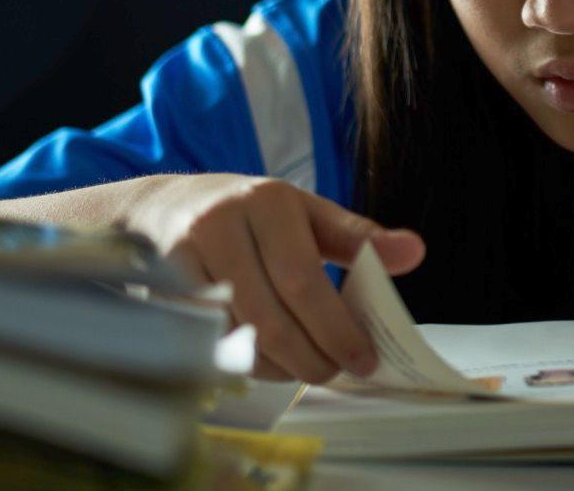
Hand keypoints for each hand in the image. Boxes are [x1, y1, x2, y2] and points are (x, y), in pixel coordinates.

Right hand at [124, 173, 424, 382]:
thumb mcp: (306, 212)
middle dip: (311, 355)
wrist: (166, 208)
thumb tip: (414, 252)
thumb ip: (358, 238)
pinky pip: (209, 342)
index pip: (304, 279)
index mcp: (268, 202)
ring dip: (280, 365)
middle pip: (270, 314)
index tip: (364, 357)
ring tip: (309, 368)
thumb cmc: (251, 215)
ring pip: (238, 335)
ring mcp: (183, 259)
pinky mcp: (160, 290)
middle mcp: (221, 226)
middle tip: (337, 371)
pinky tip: (271, 363)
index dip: (335, 327)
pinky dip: (245, 361)